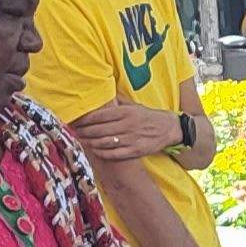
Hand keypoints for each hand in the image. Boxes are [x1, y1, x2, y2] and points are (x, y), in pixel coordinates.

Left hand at [70, 98, 187, 162]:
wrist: (170, 129)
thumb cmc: (148, 116)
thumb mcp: (134, 105)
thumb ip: (118, 101)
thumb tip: (102, 92)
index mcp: (126, 112)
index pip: (100, 115)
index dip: (86, 119)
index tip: (76, 120)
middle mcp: (128, 125)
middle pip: (100, 129)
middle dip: (85, 131)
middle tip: (75, 132)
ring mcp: (132, 139)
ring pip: (105, 142)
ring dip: (91, 142)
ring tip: (82, 141)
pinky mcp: (136, 151)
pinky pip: (115, 154)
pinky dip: (103, 153)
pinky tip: (95, 150)